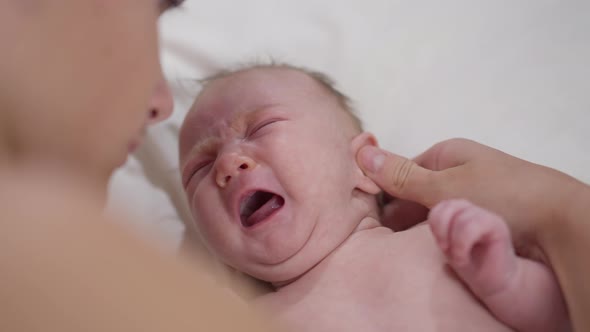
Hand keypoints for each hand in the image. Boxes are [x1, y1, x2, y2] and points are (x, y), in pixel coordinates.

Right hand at [358, 138, 584, 248]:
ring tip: (413, 246)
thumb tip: (361, 151)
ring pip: (437, 211)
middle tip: (390, 238)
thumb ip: (401, 175)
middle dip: (405, 212)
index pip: (405, 171)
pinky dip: (445, 234)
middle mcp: (462, 169)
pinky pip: (456, 224)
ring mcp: (477, 192)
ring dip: (425, 226)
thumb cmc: (500, 194)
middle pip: (420, 191)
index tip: (374, 217)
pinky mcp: (489, 215)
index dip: (387, 192)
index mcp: (448, 152)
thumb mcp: (442, 185)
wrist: (557, 221)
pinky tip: (440, 247)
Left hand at [428, 199, 515, 296]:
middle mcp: (473, 210)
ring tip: (457, 257)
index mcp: (460, 212)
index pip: (440, 205)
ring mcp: (487, 216)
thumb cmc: (470, 264)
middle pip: (449, 205)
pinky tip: (463, 259)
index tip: (439, 244)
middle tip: (445, 249)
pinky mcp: (498, 226)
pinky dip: (461, 245)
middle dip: (441, 229)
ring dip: (453, 241)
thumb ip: (440, 229)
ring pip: (461, 217)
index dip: (435, 224)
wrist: (495, 284)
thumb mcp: (447, 245)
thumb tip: (421, 220)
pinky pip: (472, 226)